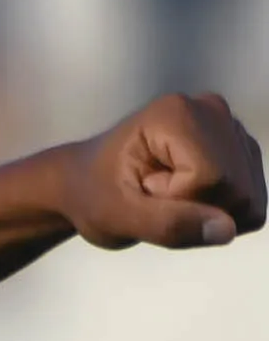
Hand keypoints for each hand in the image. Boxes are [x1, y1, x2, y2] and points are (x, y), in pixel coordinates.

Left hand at [65, 92, 259, 250]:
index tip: (144, 191)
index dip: (180, 203)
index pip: (212, 178)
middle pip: (238, 189)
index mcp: (178, 114)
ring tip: (166, 196)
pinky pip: (251, 201)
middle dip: (196, 209)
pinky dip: (219, 211)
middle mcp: (213, 111)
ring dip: (207, 212)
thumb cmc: (93, 195)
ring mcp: (231, 128)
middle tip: (153, 197)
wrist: (87, 182)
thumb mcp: (116, 217)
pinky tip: (186, 196)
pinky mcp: (241, 149)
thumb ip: (169, 224)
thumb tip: (227, 229)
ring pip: (249, 198)